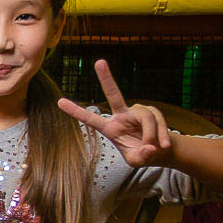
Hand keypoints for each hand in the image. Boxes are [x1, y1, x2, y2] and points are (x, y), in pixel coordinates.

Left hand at [57, 59, 172, 167]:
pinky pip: (157, 121)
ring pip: (146, 118)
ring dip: (152, 135)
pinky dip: (162, 135)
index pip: (91, 119)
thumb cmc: (143, 154)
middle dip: (107, 78)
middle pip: (114, 94)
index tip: (59, 102)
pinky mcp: (152, 111)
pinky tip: (163, 145)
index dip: (76, 111)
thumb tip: (150, 147)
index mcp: (110, 128)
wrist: (162, 151)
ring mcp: (138, 111)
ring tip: (155, 148)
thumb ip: (141, 156)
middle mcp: (122, 115)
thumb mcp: (137, 161)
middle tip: (99, 62)